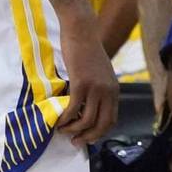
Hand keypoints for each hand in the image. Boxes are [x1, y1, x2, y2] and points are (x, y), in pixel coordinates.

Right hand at [56, 29, 119, 146]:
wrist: (81, 30)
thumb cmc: (86, 47)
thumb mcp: (99, 71)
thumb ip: (98, 86)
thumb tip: (88, 103)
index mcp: (114, 89)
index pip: (111, 119)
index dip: (99, 132)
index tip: (86, 136)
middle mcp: (108, 91)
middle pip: (102, 124)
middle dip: (88, 137)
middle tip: (75, 142)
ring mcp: (95, 88)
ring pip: (87, 119)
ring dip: (74, 129)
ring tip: (63, 131)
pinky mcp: (81, 83)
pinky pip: (73, 108)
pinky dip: (65, 118)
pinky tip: (58, 120)